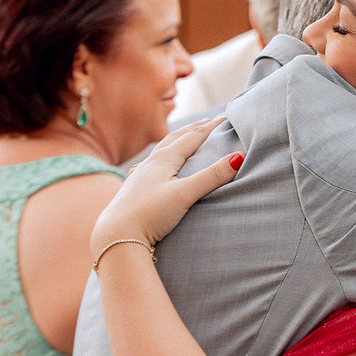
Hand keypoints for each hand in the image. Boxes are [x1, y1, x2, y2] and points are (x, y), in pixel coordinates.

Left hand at [91, 118, 241, 259]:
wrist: (116, 236)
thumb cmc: (150, 214)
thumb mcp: (185, 194)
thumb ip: (211, 176)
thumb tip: (239, 156)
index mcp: (163, 160)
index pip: (191, 138)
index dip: (209, 128)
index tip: (224, 119)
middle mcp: (149, 164)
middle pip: (174, 139)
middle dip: (193, 129)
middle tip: (208, 122)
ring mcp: (139, 176)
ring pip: (161, 151)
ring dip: (176, 141)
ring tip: (185, 137)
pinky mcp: (134, 190)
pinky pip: (152, 165)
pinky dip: (163, 158)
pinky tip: (160, 166)